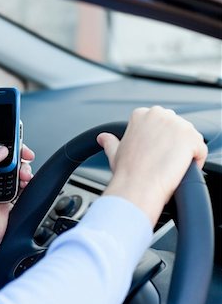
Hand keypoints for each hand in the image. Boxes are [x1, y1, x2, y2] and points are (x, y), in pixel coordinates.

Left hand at [0, 136, 34, 260]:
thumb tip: (1, 149)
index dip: (2, 139)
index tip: (14, 139)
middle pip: (7, 154)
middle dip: (19, 154)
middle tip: (26, 155)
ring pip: (16, 168)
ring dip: (23, 169)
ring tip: (24, 175)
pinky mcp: (9, 195)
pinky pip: (21, 182)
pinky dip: (26, 181)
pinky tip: (25, 183)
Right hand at [97, 106, 206, 226]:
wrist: (137, 188)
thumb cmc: (126, 174)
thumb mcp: (115, 152)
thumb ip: (111, 141)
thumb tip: (102, 138)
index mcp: (141, 115)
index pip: (161, 124)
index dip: (159, 142)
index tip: (154, 155)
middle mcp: (159, 114)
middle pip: (177, 129)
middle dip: (174, 145)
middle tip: (162, 162)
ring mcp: (177, 124)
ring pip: (191, 139)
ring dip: (184, 155)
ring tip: (169, 168)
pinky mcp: (191, 138)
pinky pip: (201, 151)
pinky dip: (195, 163)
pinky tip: (179, 171)